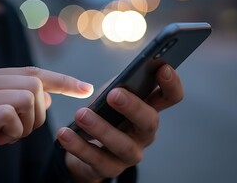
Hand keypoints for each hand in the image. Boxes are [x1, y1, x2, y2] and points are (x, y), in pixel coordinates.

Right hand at [0, 67, 93, 182]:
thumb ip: (15, 103)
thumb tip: (46, 97)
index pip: (32, 71)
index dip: (62, 79)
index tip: (86, 88)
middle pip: (35, 83)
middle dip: (39, 113)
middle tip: (20, 131)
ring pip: (27, 97)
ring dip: (26, 124)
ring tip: (5, 137)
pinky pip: (11, 114)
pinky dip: (13, 132)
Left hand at [56, 65, 182, 182]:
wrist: (86, 147)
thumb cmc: (104, 113)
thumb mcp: (111, 94)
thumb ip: (120, 83)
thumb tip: (125, 73)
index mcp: (149, 109)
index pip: (171, 96)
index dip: (171, 83)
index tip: (161, 68)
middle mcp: (145, 133)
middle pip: (150, 121)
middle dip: (133, 107)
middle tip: (114, 94)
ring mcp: (130, 153)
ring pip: (123, 145)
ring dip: (102, 129)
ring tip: (81, 114)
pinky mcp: (110, 169)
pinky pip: (96, 160)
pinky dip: (79, 146)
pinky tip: (65, 134)